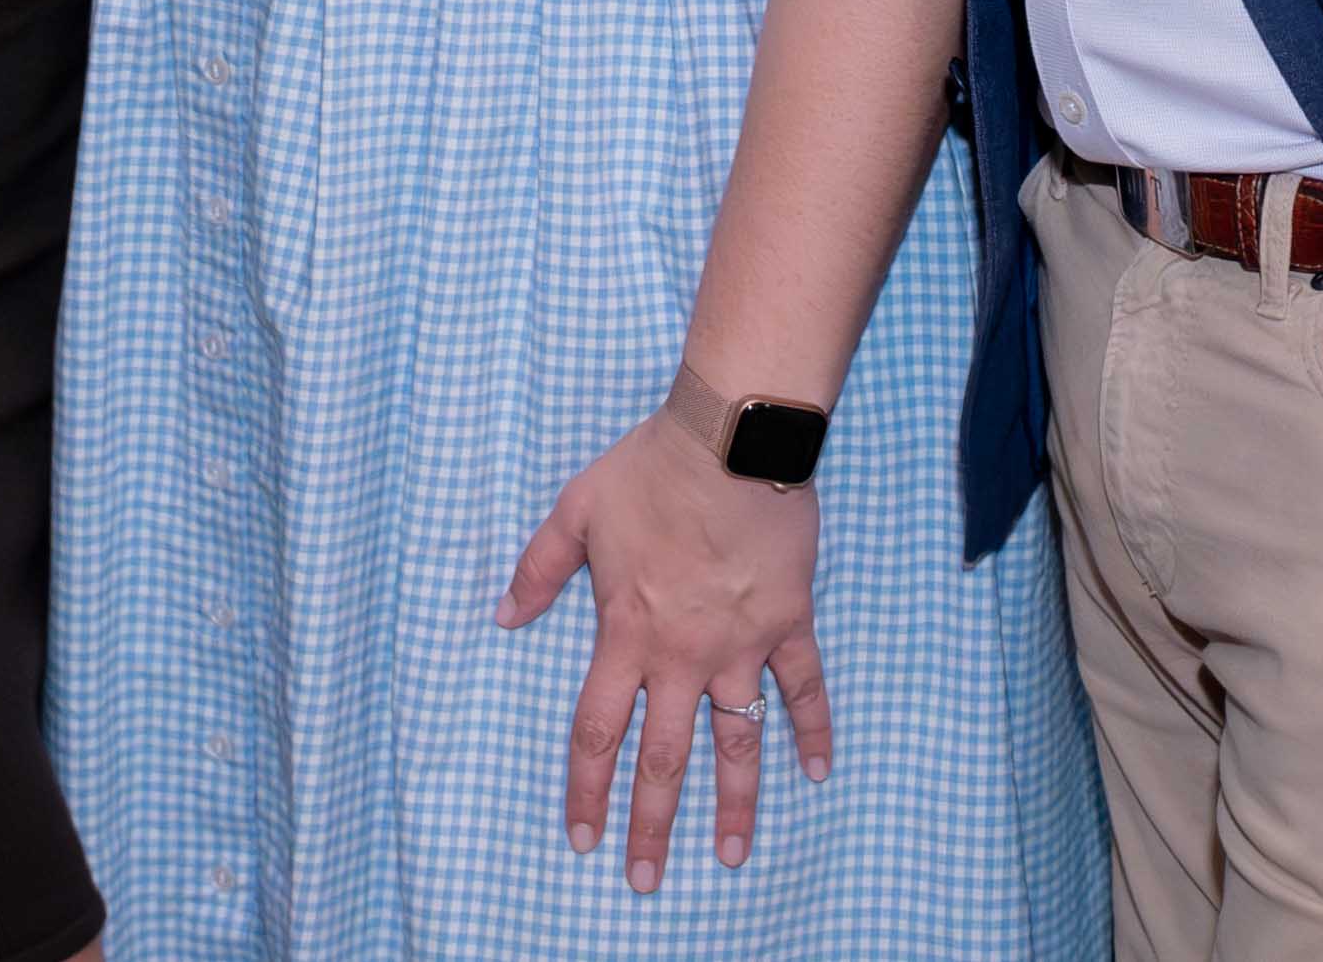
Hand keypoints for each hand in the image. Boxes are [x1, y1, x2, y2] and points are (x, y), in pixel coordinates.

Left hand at [495, 412, 830, 889]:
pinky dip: (814, 730)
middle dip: (651, 825)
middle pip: (663, 758)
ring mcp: (740, 645)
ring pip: (736, 742)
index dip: (587, 790)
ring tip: (728, 857)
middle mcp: (682, 655)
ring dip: (733, 805)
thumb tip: (503, 617)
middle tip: (645, 880)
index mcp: (627, 633)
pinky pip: (804, 688)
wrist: (731, 441)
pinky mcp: (788, 623)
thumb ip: (540, 569)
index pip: (599, 732)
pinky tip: (819, 772)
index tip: (582, 839)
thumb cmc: (650, 468)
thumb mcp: (576, 509)